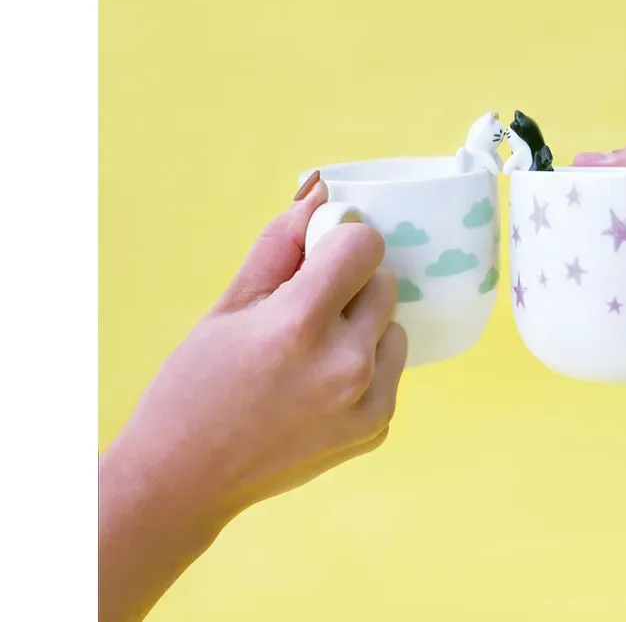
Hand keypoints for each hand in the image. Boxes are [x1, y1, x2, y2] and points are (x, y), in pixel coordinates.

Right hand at [99, 173, 406, 621]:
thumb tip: (320, 191)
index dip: (339, 241)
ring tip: (312, 350)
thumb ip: (280, 244)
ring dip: (364, 323)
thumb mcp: (229, 305)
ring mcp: (367, 401)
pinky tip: (320, 382)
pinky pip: (390, 366)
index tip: (317, 255)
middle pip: (383, 282)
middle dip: (350, 283)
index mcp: (301, 325)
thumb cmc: (195, 386)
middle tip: (305, 308)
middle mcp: (346, 364)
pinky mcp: (377, 427)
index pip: (363, 244)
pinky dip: (366, 363)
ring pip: (394, 324)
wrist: (185, 481)